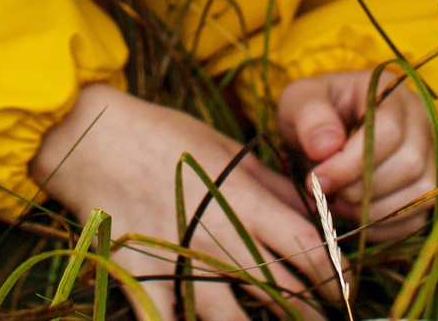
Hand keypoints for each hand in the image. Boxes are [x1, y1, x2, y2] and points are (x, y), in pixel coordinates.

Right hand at [34, 83, 333, 320]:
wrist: (93, 138)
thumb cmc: (163, 135)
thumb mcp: (225, 149)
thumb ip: (270, 184)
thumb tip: (311, 210)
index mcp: (240, 199)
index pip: (304, 246)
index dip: (332, 274)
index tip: (344, 288)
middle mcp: (214, 235)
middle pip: (276, 289)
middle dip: (308, 312)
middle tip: (324, 320)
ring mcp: (175, 260)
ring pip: (228, 317)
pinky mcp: (139, 276)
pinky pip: (167, 320)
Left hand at [275, 70, 435, 241]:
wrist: (325, 130)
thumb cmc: (313, 111)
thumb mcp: (299, 100)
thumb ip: (309, 116)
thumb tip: (327, 147)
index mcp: (391, 92)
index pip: (389, 130)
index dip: (352, 162)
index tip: (316, 178)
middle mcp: (421, 122)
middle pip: (410, 164)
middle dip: (361, 188)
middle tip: (326, 191)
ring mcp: (430, 156)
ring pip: (419, 194)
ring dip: (372, 210)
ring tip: (337, 201)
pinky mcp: (427, 189)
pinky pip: (417, 218)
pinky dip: (382, 227)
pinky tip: (353, 215)